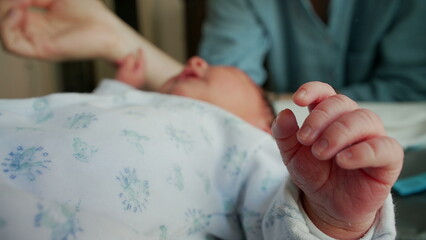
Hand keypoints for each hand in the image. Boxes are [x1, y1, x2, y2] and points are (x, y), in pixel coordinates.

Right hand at [0, 0, 126, 60]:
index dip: (9, 0)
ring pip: (3, 32)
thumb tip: (15, 0)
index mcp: (37, 19)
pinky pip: (11, 45)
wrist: (110, 31)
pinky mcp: (42, 51)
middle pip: (4, 18)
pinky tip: (19, 11)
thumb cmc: (91, 13)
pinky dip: (7, 26)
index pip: (9, 9)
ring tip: (21, 1)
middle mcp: (34, 32)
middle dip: (6, 2)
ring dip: (4, 11)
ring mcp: (36, 42)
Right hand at [115, 49, 145, 88]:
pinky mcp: (131, 82)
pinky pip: (129, 72)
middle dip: (129, 60)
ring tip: (118, 63)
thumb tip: (131, 55)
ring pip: (132, 68)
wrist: (119, 94)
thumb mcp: (126, 68)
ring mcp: (136, 80)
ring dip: (126, 64)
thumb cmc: (123, 81)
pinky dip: (125, 69)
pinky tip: (119, 67)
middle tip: (121, 59)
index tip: (139, 47)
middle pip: (137, 64)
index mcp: (141, 73)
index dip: (140, 53)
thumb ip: (130, 60)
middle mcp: (140, 77)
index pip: (142, 60)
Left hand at [272, 82, 402, 238]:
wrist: (327, 203)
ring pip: (364, 119)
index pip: (325, 92)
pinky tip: (343, 161)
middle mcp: (353, 121)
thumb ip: (284, 134)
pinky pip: (385, 147)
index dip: (313, 90)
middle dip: (320, 118)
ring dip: (339, 133)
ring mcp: (372, 137)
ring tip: (320, 152)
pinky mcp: (388, 159)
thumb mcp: (292, 155)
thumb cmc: (314, 172)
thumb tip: (284, 113)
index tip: (297, 100)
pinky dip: (363, 151)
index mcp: (329, 116)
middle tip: (305, 140)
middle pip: (342, 103)